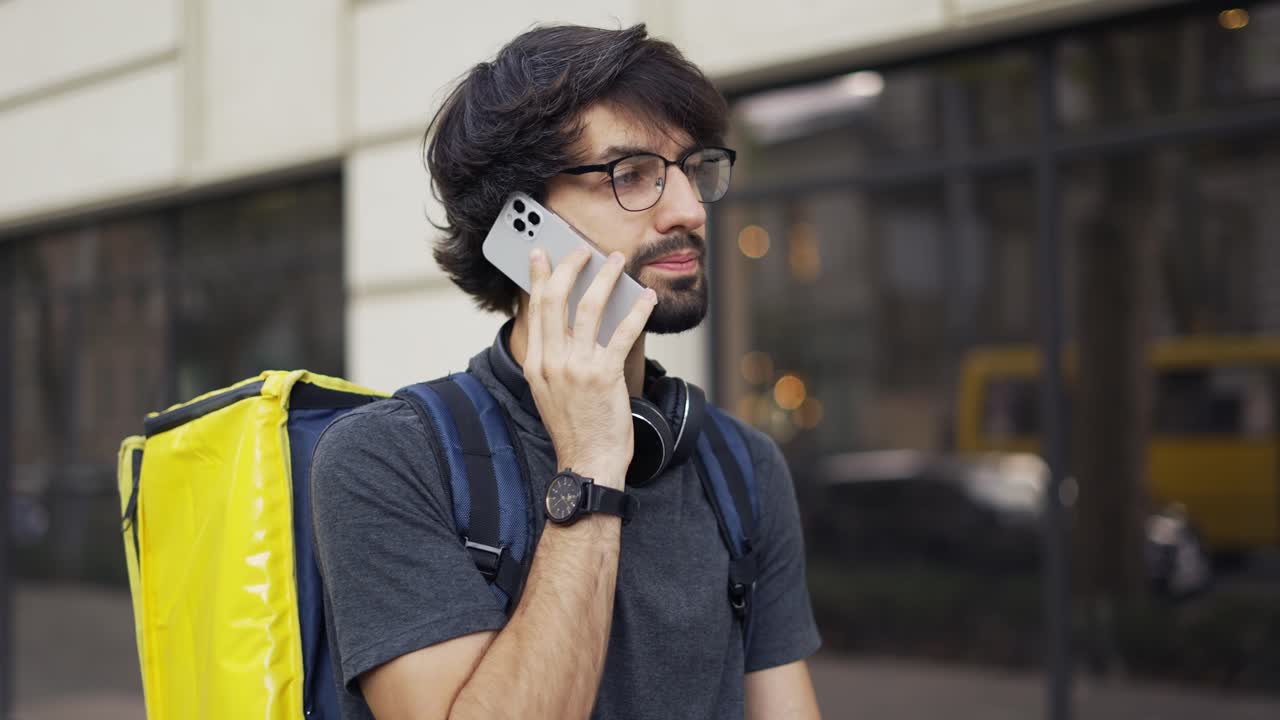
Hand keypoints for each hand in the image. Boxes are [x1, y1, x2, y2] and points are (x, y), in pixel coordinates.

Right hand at [524, 247, 657, 489]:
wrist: (588, 462)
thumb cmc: (575, 428)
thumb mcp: (550, 390)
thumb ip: (555, 357)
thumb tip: (569, 323)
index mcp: (537, 363)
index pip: (535, 309)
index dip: (539, 277)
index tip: (541, 254)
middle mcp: (552, 361)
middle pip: (556, 299)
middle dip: (570, 266)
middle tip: (583, 249)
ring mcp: (577, 368)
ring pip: (588, 308)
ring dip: (605, 279)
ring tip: (617, 262)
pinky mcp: (604, 376)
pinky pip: (623, 333)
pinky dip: (637, 311)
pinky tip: (647, 298)